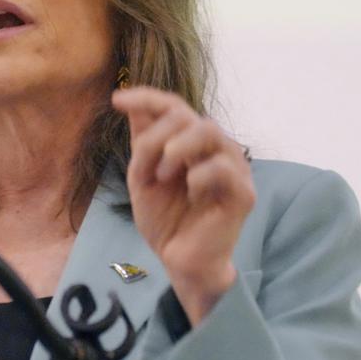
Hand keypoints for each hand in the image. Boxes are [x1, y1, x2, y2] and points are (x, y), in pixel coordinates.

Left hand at [112, 87, 255, 324]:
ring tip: (163, 178)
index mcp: (193, 143)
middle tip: (143, 170)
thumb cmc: (166, 219)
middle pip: (188, 116)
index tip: (117, 100)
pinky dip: (197, 176)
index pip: (175, 107)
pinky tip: (191, 194)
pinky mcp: (243, 193)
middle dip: (156, 138)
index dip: (147, 98)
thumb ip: (143, 142)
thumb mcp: (143, 176)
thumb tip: (131, 102)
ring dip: (176, 150)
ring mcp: (233, 168)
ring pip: (209, 130)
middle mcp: (216, 148)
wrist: (179, 261)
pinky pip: (221, 167)